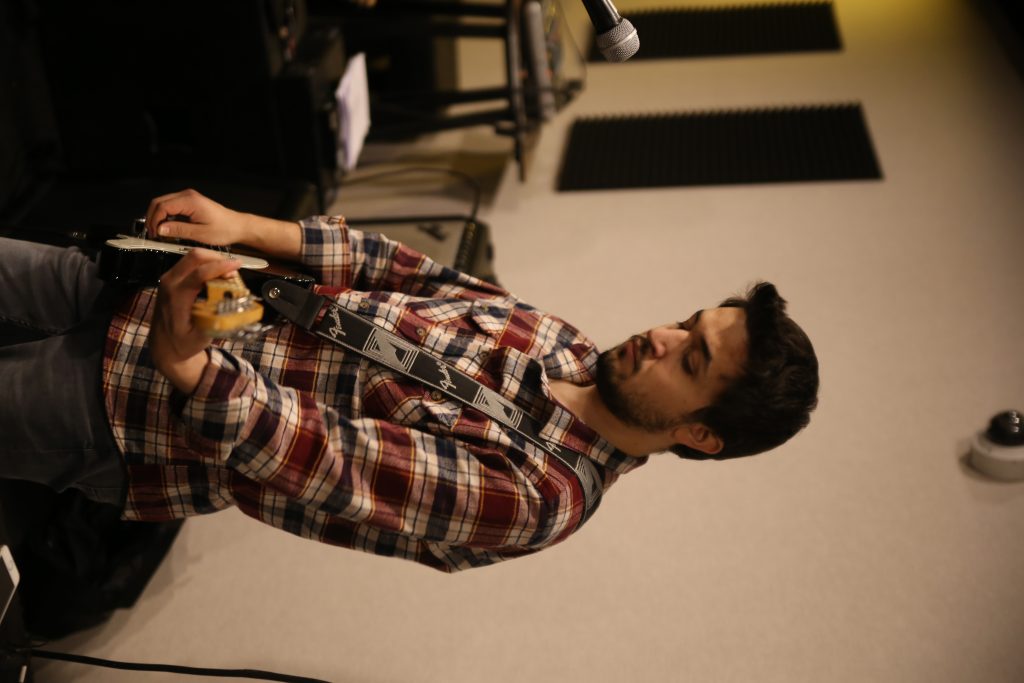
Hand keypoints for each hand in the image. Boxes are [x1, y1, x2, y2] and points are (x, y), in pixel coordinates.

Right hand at [145, 189, 248, 245]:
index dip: (154, 221)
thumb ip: (178, 230)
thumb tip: (160, 229)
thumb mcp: (200, 234)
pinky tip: (167, 227)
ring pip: (163, 203)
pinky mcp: (190, 202)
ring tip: (159, 232)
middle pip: (159, 202)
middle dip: (152, 218)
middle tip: (153, 233)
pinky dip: (165, 215)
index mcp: (190, 201)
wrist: (238, 226)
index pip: (162, 207)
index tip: (155, 234)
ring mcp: (188, 197)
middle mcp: (187, 195)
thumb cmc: (224, 230)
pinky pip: (171, 206)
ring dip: (158, 216)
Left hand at [149, 248, 241, 393]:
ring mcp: (168, 279)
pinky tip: (216, 276)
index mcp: (176, 297)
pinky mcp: (170, 279)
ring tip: (227, 274)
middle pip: (194, 256)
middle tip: (234, 269)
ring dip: (212, 260)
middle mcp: (170, 283)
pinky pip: (189, 263)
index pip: (199, 273)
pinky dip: (205, 265)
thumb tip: (234, 304)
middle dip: (217, 258)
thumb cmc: (183, 344)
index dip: (220, 266)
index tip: (238, 265)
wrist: (163, 346)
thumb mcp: (201, 337)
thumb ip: (216, 320)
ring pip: (192, 257)